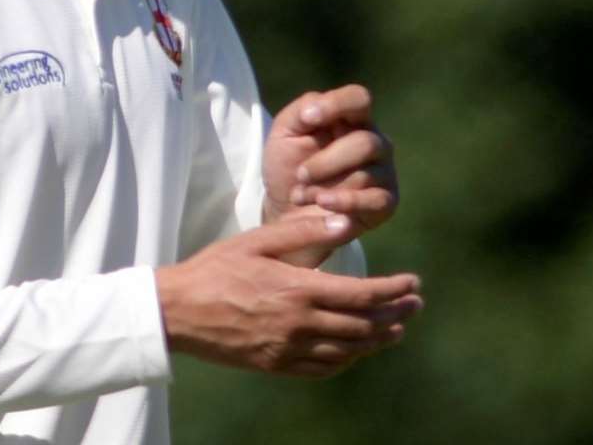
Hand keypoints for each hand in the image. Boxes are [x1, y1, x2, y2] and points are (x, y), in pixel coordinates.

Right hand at [156, 213, 422, 377]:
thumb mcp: (257, 240)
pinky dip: (347, 361)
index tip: (413, 283)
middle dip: (395, 315)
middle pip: (362, 326)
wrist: (177, 311)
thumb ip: (303, 231)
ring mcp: (288, 349)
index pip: (361, 294)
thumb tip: (344, 223)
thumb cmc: (216, 268)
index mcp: (298, 289)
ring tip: (397, 329)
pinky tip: (356, 352)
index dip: (393, 290)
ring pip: (347, 351)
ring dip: (377, 341)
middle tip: (415, 305)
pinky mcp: (276, 365)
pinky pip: (322, 369)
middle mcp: (299, 324)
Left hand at [263, 84, 397, 231]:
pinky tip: (323, 204)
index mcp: (352, 118)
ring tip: (300, 196)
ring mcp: (384, 172)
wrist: (285, 211)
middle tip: (300, 175)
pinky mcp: (385, 202)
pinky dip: (346, 202)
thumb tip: (315, 109)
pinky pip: (376, 200)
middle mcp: (375, 141)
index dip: (337, 105)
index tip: (308, 119)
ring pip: (365, 174)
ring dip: (324, 187)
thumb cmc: (287, 165)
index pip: (359, 98)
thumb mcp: (284, 133)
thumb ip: (300, 111)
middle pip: (365, 142)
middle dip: (325, 161)